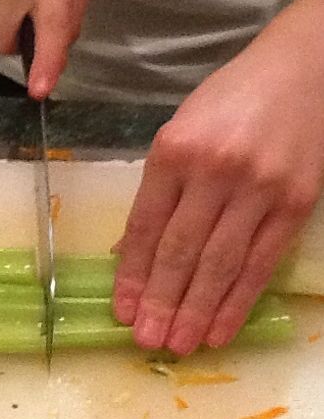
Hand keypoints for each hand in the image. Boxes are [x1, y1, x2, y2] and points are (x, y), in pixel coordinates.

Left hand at [112, 0, 323, 354]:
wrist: (298, 73)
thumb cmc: (227, 102)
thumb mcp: (178, 133)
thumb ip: (157, 190)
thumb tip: (130, 252)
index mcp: (173, 151)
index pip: (146, 225)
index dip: (132, 273)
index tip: (120, 309)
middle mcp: (214, 171)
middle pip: (181, 250)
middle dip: (161, 302)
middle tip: (146, 341)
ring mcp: (258, 189)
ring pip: (220, 264)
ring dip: (196, 311)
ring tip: (178, 345)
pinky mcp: (295, 204)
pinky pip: (261, 262)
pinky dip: (239, 300)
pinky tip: (221, 328)